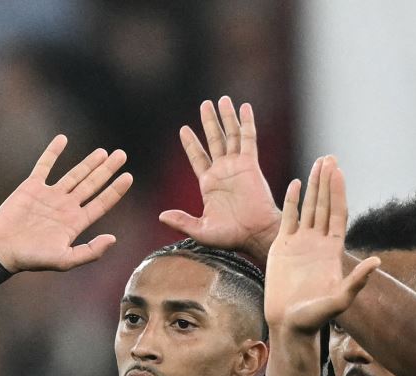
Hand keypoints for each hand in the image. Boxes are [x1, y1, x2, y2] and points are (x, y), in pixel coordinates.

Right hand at [0, 135, 132, 271]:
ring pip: (74, 174)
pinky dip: (53, 152)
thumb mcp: (65, 261)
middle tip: (122, 155)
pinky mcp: (32, 187)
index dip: (115, 190)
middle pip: (92, 184)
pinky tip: (63, 139)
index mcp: (75, 223)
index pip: (101, 203)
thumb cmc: (32, 259)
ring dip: (88, 163)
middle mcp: (65, 207)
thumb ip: (90, 251)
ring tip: (103, 152)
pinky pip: (44, 165)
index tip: (128, 177)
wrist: (2, 250)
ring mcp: (50, 195)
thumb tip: (113, 238)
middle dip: (107, 170)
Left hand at [160, 96, 281, 261]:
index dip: (191, 144)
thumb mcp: (200, 230)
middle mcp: (222, 171)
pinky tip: (244, 108)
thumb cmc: (230, 236)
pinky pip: (248, 139)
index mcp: (209, 184)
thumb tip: (161, 216)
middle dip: (209, 122)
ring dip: (226, 117)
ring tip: (222, 100)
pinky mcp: (250, 164)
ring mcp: (237, 166)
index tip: (184, 129)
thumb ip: (182, 220)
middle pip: (214, 140)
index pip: (197, 158)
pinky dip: (246, 123)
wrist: (254, 234)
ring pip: (231, 135)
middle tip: (205, 104)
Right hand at [264, 157, 379, 337]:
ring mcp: (300, 243)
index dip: (338, 192)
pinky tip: (295, 183)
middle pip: (324, 205)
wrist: (289, 325)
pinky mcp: (282, 247)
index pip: (337, 214)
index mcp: (332, 250)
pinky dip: (291, 201)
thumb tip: (377, 262)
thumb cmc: (315, 318)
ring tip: (318, 163)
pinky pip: (288, 218)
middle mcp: (318, 243)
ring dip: (313, 186)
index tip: (338, 172)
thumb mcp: (339, 300)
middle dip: (327, 181)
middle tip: (329, 157)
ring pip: (309, 208)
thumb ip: (357, 281)